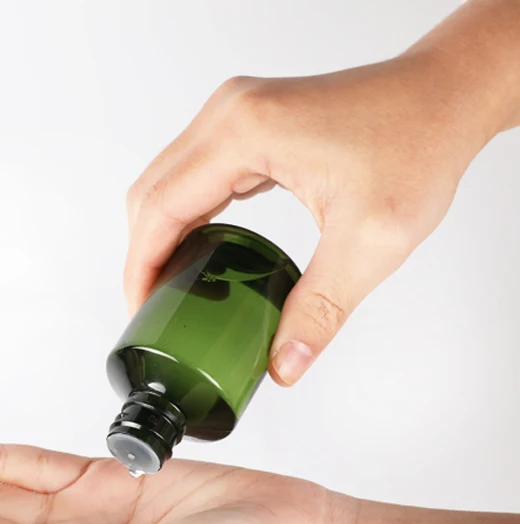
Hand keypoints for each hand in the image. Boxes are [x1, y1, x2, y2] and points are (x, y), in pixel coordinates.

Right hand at [124, 37, 516, 385]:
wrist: (446, 97)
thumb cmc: (418, 144)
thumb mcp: (370, 241)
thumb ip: (321, 310)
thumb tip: (283, 364)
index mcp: (245, 134)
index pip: (160, 208)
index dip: (140, 267)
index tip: (140, 311)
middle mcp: (230, 115)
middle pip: (150, 192)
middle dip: (142, 256)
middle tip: (153, 309)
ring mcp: (236, 114)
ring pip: (166, 181)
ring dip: (159, 236)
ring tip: (171, 288)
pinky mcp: (249, 123)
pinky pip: (193, 173)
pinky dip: (185, 215)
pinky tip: (199, 252)